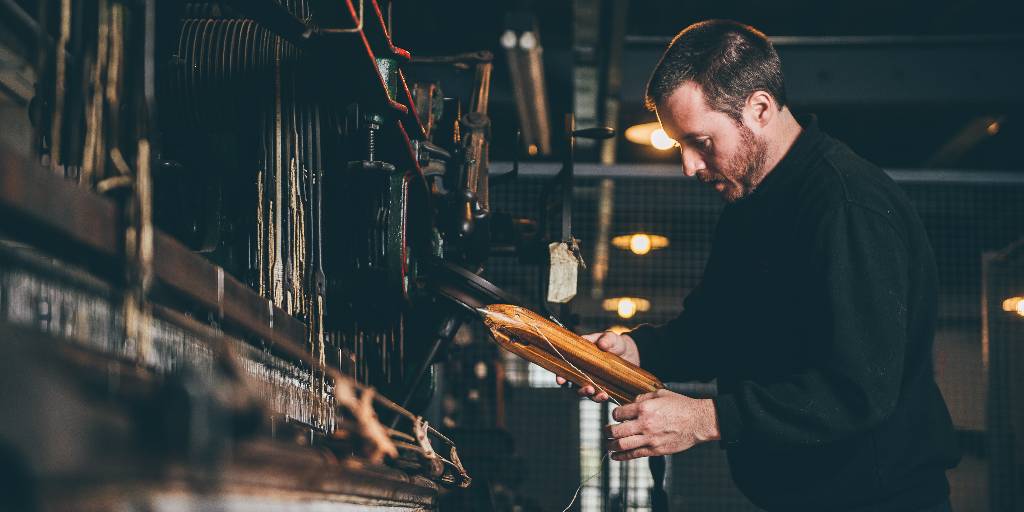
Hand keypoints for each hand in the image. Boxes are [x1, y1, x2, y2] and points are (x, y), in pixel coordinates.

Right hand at [555, 331, 640, 401]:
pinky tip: (607, 396)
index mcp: (579, 359)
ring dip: (592, 396)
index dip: (561, 376)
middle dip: (579, 390)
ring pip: (587, 393)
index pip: (565, 369)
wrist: (631, 352)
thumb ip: (606, 339)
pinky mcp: (604, 388)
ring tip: (602, 394)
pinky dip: (602, 398)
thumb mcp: (610, 337)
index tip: (561, 380)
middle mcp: (583, 373)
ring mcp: (593, 382)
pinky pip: (600, 396)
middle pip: (574, 385)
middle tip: (588, 389)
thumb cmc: (615, 342)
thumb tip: (602, 344)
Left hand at [605, 389, 719, 460]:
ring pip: (622, 445)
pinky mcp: (655, 450)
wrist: (698, 422)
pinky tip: (615, 456)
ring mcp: (650, 439)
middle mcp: (644, 424)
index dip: (615, 414)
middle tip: (605, 431)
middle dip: (607, 431)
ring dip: (611, 446)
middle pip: (617, 431)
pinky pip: (634, 455)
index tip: (616, 416)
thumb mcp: (661, 394)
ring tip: (607, 445)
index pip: (619, 413)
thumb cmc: (681, 406)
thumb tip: (632, 401)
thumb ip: (643, 397)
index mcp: (644, 408)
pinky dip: (622, 457)